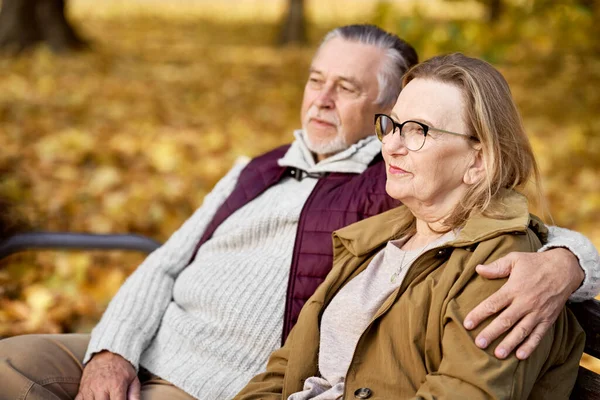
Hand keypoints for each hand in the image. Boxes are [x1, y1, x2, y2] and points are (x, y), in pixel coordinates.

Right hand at [76, 351, 140, 399]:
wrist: (108, 352)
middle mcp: (101, 388)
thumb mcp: (133, 379)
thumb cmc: (122, 368)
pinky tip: (92, 399)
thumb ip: (135, 395)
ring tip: (104, 398)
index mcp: (116, 386)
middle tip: (112, 399)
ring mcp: (90, 389)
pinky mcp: (82, 389)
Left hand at [463, 248, 583, 359]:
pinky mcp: (548, 319)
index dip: (479, 314)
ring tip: (498, 355)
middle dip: (491, 333)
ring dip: (510, 343)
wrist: (565, 269)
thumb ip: (497, 266)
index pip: (493, 303)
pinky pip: (539, 335)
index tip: (467, 324)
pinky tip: (521, 356)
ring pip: (521, 331)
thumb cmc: (535, 263)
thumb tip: (478, 269)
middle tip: (479, 343)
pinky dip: (530, 346)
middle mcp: (525, 302)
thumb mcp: (515, 259)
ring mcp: (537, 312)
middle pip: (506, 320)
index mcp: (514, 288)